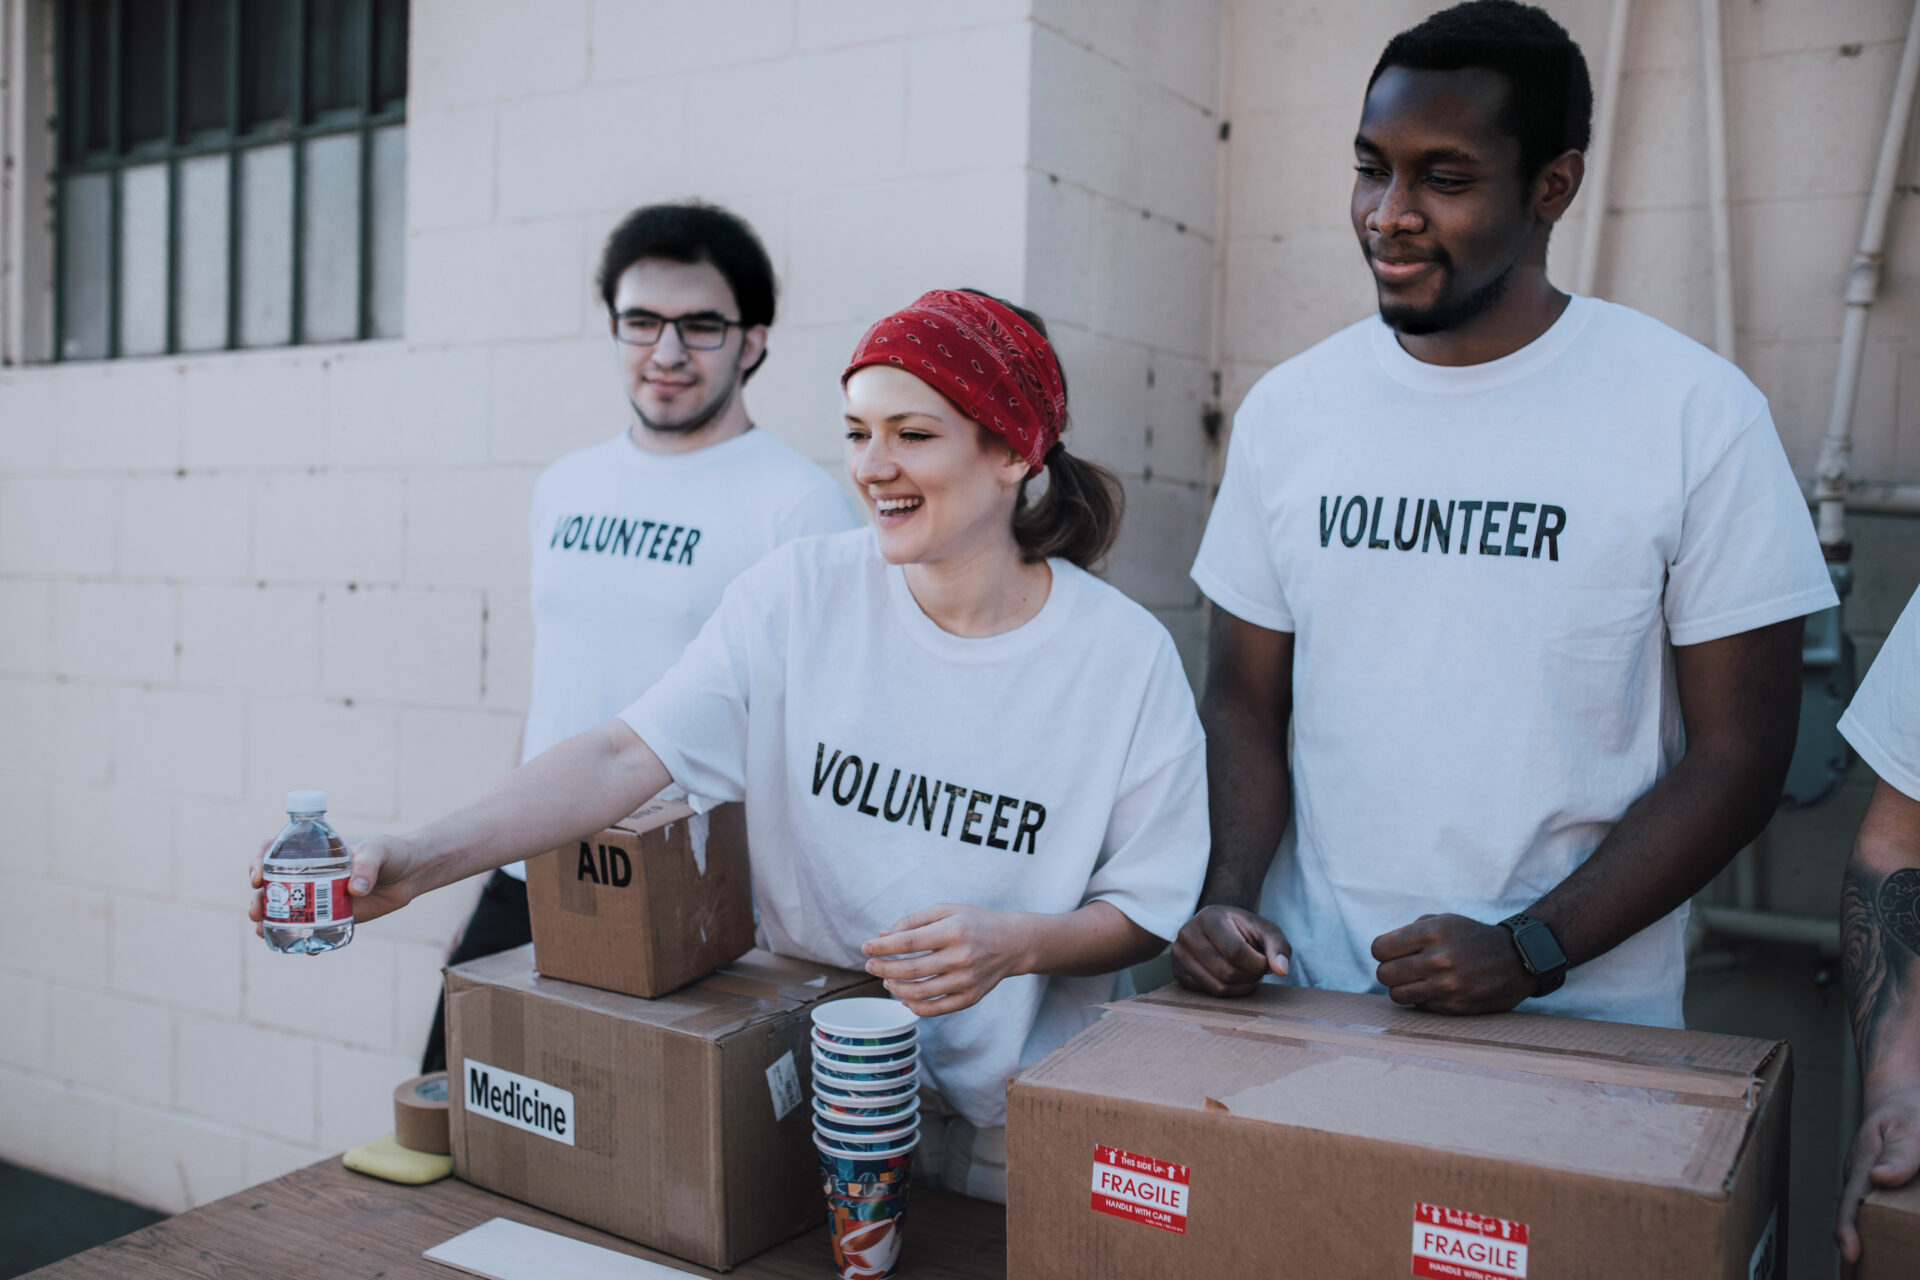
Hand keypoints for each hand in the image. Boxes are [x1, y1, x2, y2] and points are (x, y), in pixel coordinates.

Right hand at [248, 832, 422, 936]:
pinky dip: (302, 941)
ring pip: (284, 910)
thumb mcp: (380, 851)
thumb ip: (368, 865)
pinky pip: (309, 930)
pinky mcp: (331, 917)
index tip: (257, 877)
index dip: (259, 861)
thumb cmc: (391, 852)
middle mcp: (308, 874)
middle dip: (257, 900)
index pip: (273, 850)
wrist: (409, 874)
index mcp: (311, 850)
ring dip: (269, 922)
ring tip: (264, 932)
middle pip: (271, 886)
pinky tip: (304, 949)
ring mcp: (317, 897)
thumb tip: (356, 890)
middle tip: (257, 911)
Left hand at [860, 904, 1034, 1016]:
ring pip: (921, 992)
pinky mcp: (971, 997)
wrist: (1014, 942)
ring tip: (886, 980)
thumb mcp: (947, 910)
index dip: (883, 947)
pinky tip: (904, 997)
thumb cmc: (975, 922)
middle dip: (884, 968)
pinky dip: (915, 1006)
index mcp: (954, 930)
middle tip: (870, 966)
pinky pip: (937, 1008)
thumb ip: (914, 921)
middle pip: (911, 969)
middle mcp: (961, 957)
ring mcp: (967, 980)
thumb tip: (882, 936)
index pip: (909, 942)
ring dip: (896, 988)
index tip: (865, 948)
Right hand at [1170, 905, 1290, 995]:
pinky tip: (1234, 978)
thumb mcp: (1266, 930)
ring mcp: (1178, 955)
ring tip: (1248, 974)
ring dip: (1242, 987)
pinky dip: (1229, 991)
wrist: (1219, 927)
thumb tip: (1282, 970)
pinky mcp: (1178, 973)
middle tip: (1257, 969)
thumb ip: (1278, 947)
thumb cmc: (1245, 929)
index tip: (1265, 962)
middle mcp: (1188, 934)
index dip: (1257, 963)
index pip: (1235, 951)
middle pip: (1227, 973)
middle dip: (1250, 977)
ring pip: (1218, 987)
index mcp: (1209, 918)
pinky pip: (1209, 993)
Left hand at [1371, 914, 1535, 1014]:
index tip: (1391, 953)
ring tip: (1415, 981)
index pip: (1380, 949)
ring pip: (1397, 995)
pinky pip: (1419, 1006)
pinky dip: (1421, 1000)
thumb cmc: (1471, 938)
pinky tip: (1436, 990)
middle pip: (1384, 974)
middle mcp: (1439, 958)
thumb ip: (1410, 931)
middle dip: (1389, 972)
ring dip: (1402, 989)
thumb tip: (1382, 950)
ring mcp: (1448, 985)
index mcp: (1432, 932)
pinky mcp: (1455, 1006)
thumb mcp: (1443, 921)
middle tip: (1402, 969)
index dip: (1382, 952)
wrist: (1516, 960)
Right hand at [1837, 1079, 1919, 1263]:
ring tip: (1862, 1276)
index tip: (1851, 1255)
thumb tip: (1881, 1178)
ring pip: (1859, 1220)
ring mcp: (1867, 1186)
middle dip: (1850, 1253)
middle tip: (1854, 1278)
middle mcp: (1860, 1180)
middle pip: (1851, 1220)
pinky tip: (1877, 1256)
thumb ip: (1901, 1153)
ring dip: (1860, 1249)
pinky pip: (1871, 1216)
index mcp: (1864, 1165)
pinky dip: (1871, 1238)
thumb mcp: (1912, 1129)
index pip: (1851, 1202)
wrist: (1899, 1097)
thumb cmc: (1909, 1111)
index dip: (1848, 1230)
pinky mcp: (1876, 1191)